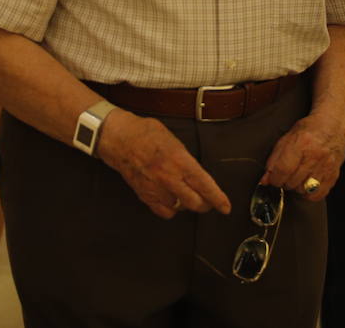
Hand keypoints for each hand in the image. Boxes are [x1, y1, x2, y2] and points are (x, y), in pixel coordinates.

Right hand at [95, 110, 231, 218]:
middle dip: (205, 204)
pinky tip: (172, 200)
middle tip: (208, 201)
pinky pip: (164, 212)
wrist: (119, 138)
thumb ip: (186, 158)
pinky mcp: (145, 195)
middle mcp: (169, 177)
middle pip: (195, 203)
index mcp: (179, 160)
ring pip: (181, 209)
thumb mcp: (174, 139)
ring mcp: (156, 189)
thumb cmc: (145, 133)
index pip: (204, 185)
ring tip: (186, 194)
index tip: (225, 207)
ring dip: (186, 204)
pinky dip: (171, 209)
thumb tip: (197, 172)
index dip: (217, 198)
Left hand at [260, 112, 344, 201]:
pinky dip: (309, 194)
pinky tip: (307, 185)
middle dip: (284, 182)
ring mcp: (326, 166)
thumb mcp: (287, 138)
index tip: (273, 179)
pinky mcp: (334, 174)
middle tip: (286, 175)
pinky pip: (318, 194)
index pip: (283, 169)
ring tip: (297, 177)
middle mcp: (315, 156)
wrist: (332, 124)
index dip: (274, 178)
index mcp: (301, 143)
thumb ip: (274, 159)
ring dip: (296, 187)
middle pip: (292, 182)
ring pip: (304, 190)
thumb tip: (265, 180)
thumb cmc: (309, 129)